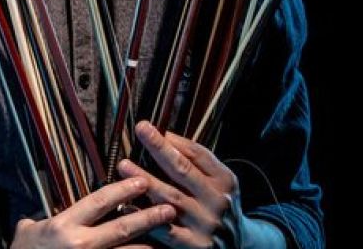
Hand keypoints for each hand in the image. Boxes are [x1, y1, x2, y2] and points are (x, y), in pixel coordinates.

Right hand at [10, 176, 178, 248]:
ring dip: (151, 246)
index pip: (99, 202)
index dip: (123, 190)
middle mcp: (80, 245)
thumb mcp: (26, 234)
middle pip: (122, 228)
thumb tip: (40, 214)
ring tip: (171, 238)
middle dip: (149, 217)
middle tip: (170, 208)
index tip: (142, 181)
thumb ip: (37, 221)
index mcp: (64, 226)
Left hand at [115, 120, 280, 248]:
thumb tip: (165, 137)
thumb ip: (196, 162)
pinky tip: (126, 206)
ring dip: (146, 180)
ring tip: (125, 165)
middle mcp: (218, 201)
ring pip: (171, 199)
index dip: (171, 140)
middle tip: (140, 132)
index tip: (148, 126)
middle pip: (184, 171)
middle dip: (159, 149)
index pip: (197, 155)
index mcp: (224, 181)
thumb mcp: (218, 182)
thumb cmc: (218, 205)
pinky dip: (145, 216)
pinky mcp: (194, 245)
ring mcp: (206, 224)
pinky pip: (164, 230)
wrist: (238, 244)